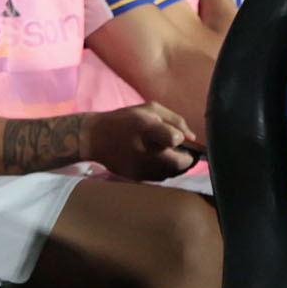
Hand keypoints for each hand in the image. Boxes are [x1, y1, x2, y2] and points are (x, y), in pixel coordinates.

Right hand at [82, 101, 196, 180]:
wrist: (94, 138)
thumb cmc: (125, 120)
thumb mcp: (150, 109)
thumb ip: (175, 120)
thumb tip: (192, 138)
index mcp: (146, 128)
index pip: (173, 138)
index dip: (180, 137)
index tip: (178, 136)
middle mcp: (143, 150)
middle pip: (179, 164)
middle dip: (189, 158)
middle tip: (188, 152)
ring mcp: (139, 167)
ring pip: (172, 173)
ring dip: (178, 165)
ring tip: (172, 154)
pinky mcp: (136, 177)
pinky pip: (161, 177)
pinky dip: (166, 170)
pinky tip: (159, 160)